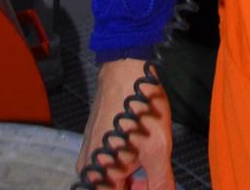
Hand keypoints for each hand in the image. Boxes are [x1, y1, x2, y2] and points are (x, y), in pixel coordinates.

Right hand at [76, 59, 174, 188]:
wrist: (126, 71)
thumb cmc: (141, 108)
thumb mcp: (158, 150)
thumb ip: (161, 182)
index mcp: (100, 180)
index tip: (156, 184)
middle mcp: (88, 172)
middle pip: (115, 189)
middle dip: (138, 185)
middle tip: (156, 174)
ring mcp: (88, 157)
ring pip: (113, 179)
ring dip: (133, 177)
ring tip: (149, 158)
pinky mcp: (92, 143)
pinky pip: (109, 164)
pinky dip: (125, 163)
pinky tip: (139, 149)